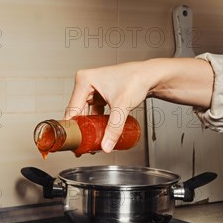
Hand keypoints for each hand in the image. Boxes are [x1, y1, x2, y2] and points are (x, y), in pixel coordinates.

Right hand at [64, 58, 214, 151]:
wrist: (150, 76)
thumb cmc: (137, 80)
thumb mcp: (122, 106)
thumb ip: (114, 128)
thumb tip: (106, 146)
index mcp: (84, 80)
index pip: (72, 110)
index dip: (72, 128)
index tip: (73, 143)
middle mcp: (85, 83)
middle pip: (77, 113)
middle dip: (81, 130)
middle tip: (83, 147)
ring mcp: (92, 88)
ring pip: (85, 113)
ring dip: (88, 127)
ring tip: (91, 142)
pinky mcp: (100, 94)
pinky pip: (93, 111)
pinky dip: (95, 122)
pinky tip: (98, 132)